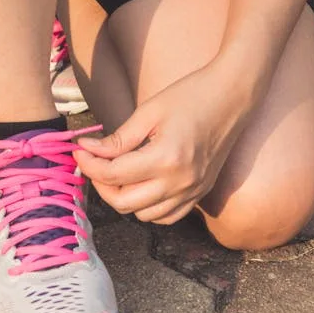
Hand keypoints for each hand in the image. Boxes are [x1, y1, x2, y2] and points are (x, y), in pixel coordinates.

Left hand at [74, 62, 254, 224]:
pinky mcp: (200, 193)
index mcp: (166, 159)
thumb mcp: (149, 112)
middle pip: (124, 202)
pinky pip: (166, 216)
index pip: (113, 175)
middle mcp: (180, 182)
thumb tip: (88, 150)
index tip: (80, 150)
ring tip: (118, 172)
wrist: (233, 95)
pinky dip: (148, 208)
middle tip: (94, 162)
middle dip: (101, 184)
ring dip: (124, 198)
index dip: (89, 164)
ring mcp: (193, 191)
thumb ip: (118, 139)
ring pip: (143, 215)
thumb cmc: (191, 95)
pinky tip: (142, 186)